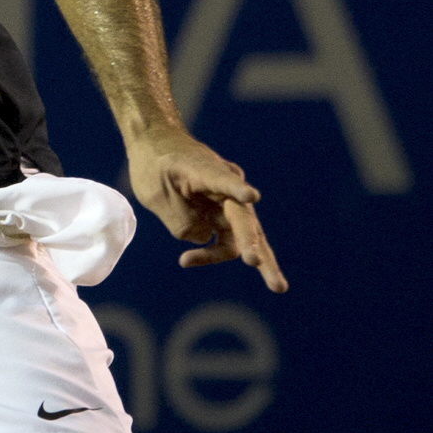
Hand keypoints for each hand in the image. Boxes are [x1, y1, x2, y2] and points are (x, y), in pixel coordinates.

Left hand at [126, 127, 286, 292]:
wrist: (157, 145)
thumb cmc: (154, 165)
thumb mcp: (156, 194)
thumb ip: (181, 220)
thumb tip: (204, 238)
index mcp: (207, 172)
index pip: (225, 182)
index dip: (237, 190)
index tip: (250, 195)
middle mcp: (227, 187)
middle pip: (244, 220)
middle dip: (253, 245)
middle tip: (256, 263)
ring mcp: (229, 200)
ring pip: (244, 235)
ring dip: (249, 256)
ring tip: (278, 287)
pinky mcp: (223, 212)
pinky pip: (226, 237)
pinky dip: (211, 251)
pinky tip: (188, 260)